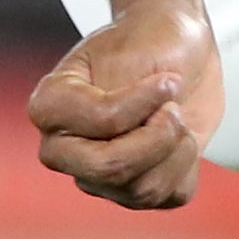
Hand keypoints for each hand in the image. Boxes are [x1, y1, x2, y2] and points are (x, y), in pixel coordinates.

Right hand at [28, 0, 222, 208]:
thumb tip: (145, 130)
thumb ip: (132, 95)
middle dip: (158, 139)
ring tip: (178, 118)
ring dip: (177, 150)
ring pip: (141, 190)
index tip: (165, 80)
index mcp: (51, 105)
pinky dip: (187, 166)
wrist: (178, 50)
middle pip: (108, 169)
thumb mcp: (140, 52)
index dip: (144, 103)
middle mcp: (64, 148)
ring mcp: (96, 174)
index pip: (102, 122)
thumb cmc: (151, 41)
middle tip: (174, 109)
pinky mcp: (132, 189)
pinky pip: (167, 196)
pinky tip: (181, 139)